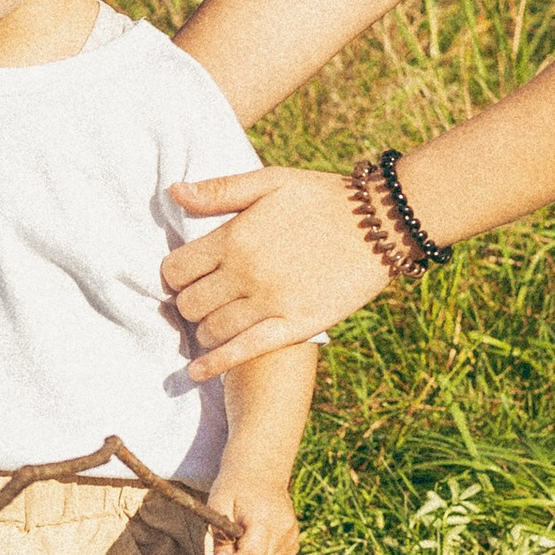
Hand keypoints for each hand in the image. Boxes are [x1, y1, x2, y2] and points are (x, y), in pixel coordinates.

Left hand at [164, 165, 389, 377]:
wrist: (381, 223)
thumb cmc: (324, 197)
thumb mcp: (271, 181)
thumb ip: (220, 190)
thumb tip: (173, 193)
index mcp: (235, 237)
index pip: (176, 270)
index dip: (174, 276)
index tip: (185, 278)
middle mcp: (246, 272)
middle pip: (189, 304)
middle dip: (188, 304)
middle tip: (201, 301)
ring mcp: (270, 302)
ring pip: (211, 331)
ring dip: (204, 331)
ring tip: (212, 324)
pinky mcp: (295, 326)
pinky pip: (243, 351)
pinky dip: (214, 364)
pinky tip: (196, 372)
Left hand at [208, 461, 300, 554]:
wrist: (260, 474)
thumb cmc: (234, 489)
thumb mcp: (217, 506)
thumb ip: (218, 538)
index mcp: (264, 519)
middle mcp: (283, 530)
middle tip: (230, 545)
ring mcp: (292, 537)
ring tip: (243, 542)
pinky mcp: (295, 542)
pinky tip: (256, 543)